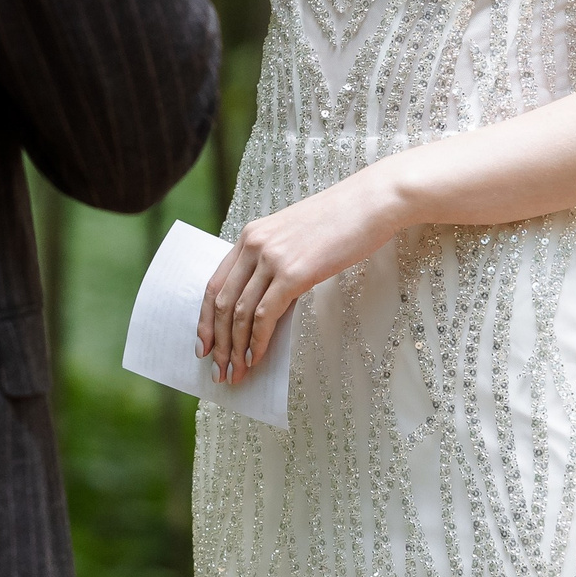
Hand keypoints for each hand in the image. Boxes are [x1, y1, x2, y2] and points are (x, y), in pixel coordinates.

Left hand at [196, 165, 405, 385]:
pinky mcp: (294, 273)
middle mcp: (254, 245)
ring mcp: (272, 258)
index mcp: (251, 235)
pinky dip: (257, 342)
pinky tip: (256, 359)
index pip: (215, 284)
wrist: (370, 202)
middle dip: (218, 342)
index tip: (204, 346)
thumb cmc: (341, 220)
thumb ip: (275, 260)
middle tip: (218, 371)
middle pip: (223, 303)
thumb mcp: (295, 236)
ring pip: (241, 313)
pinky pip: (266, 315)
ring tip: (236, 374)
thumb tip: (266, 301)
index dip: (205, 320)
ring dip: (235, 349)